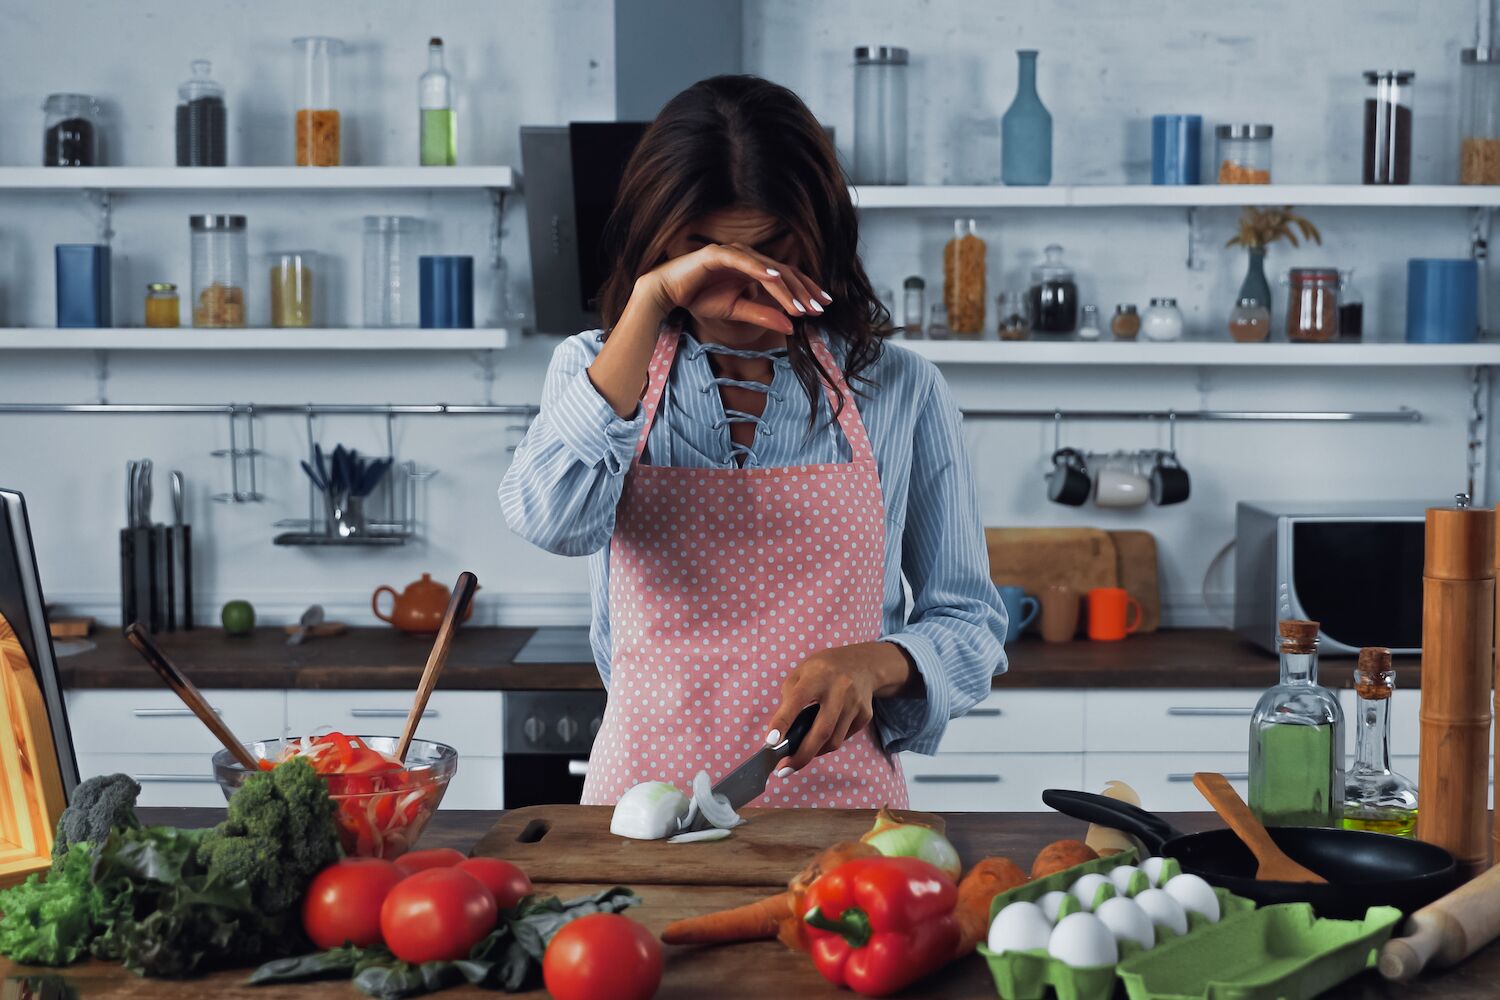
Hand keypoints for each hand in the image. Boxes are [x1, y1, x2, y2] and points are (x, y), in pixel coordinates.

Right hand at [637, 243, 829, 336]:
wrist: (667, 292)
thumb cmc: (699, 298)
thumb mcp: (736, 311)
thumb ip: (763, 316)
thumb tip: (790, 328)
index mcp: (754, 268)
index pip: (786, 277)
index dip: (805, 290)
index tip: (822, 306)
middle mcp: (748, 257)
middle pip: (783, 272)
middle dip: (803, 291)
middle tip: (819, 309)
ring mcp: (733, 252)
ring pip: (767, 268)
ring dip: (786, 287)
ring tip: (801, 306)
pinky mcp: (717, 254)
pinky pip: (742, 261)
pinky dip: (759, 269)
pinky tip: (774, 279)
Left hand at [762, 642, 917, 773]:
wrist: (862, 664)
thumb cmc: (823, 670)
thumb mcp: (801, 672)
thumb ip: (790, 697)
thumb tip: (780, 732)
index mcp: (817, 675)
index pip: (797, 700)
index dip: (782, 721)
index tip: (770, 742)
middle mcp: (839, 689)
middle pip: (821, 731)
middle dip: (801, 755)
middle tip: (784, 769)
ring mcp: (855, 703)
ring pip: (834, 740)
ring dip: (814, 752)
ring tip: (800, 755)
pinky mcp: (866, 715)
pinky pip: (844, 737)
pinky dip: (829, 742)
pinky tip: (822, 737)